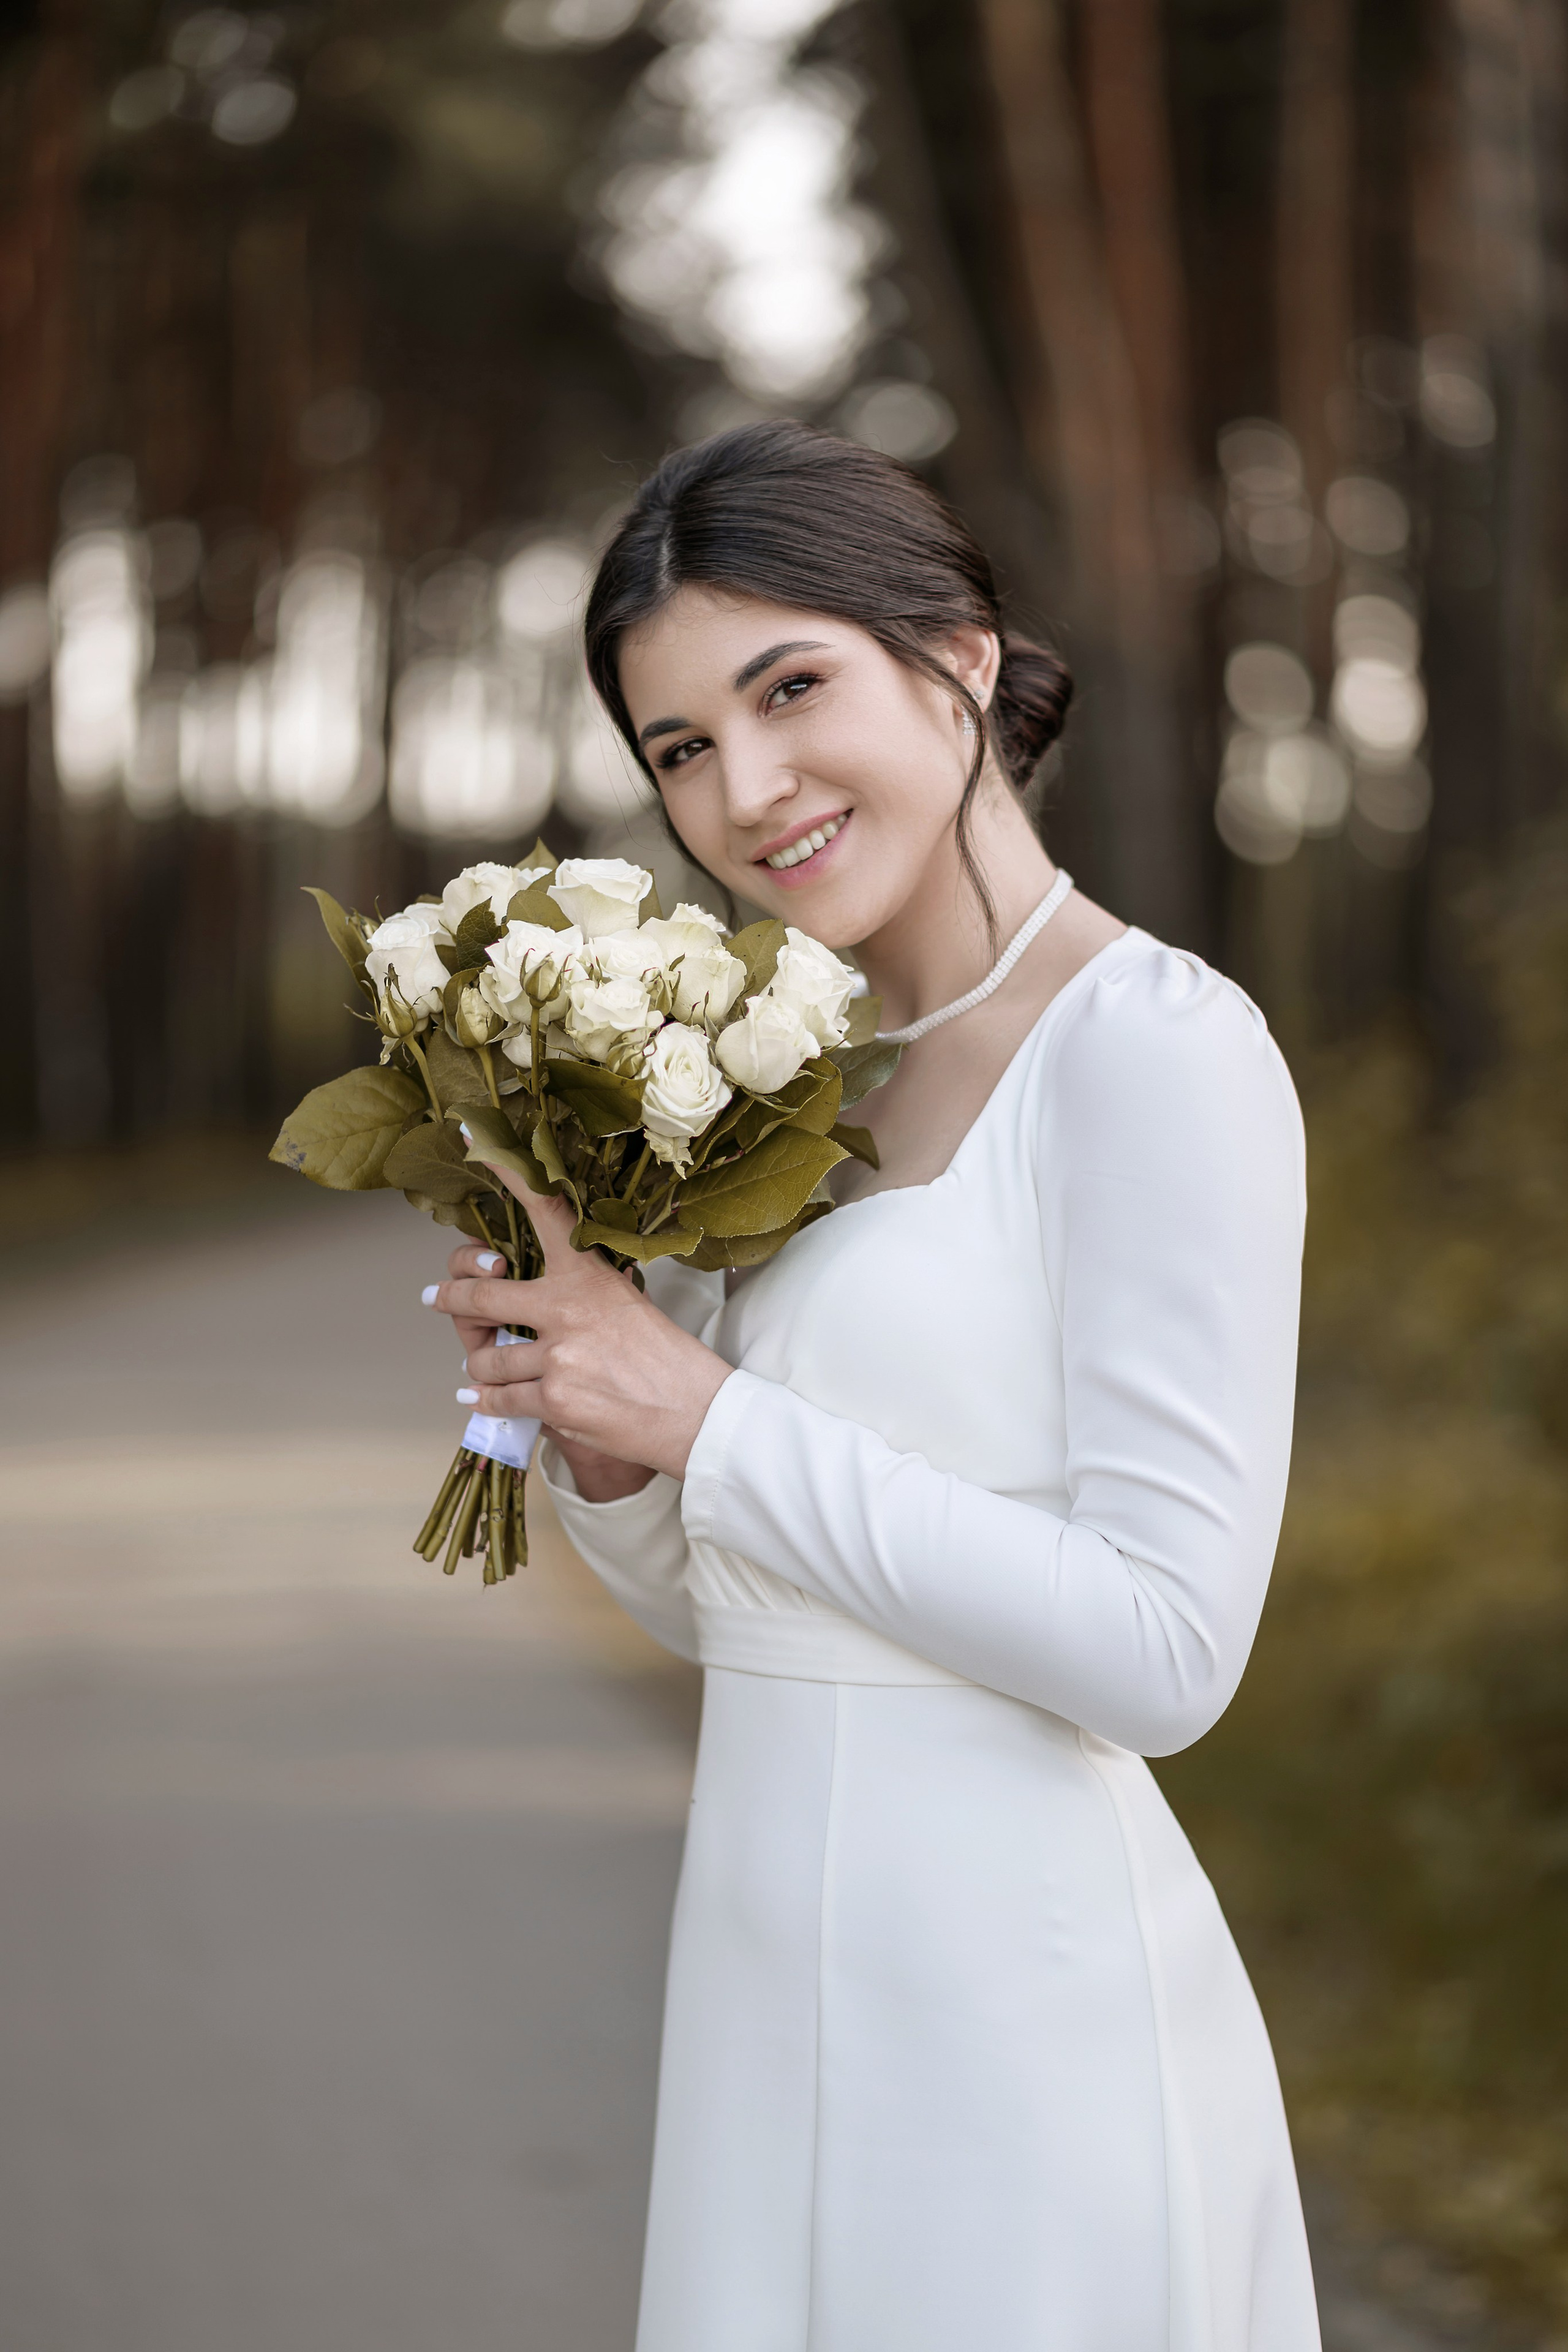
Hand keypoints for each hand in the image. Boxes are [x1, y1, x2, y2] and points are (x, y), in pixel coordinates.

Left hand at [426, 1171, 732, 1489]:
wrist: (696, 1415)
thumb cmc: (670, 1363)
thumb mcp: (631, 1307)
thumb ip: (587, 1296)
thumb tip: (550, 1302)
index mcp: (589, 1276)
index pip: (544, 1213)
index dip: (507, 1178)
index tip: (475, 1143)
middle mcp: (566, 1309)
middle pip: (481, 1294)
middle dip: (449, 1297)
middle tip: (435, 1296)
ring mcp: (557, 1356)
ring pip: (486, 1359)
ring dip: (481, 1369)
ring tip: (480, 1372)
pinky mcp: (553, 1399)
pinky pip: (498, 1398)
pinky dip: (487, 1403)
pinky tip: (479, 1402)